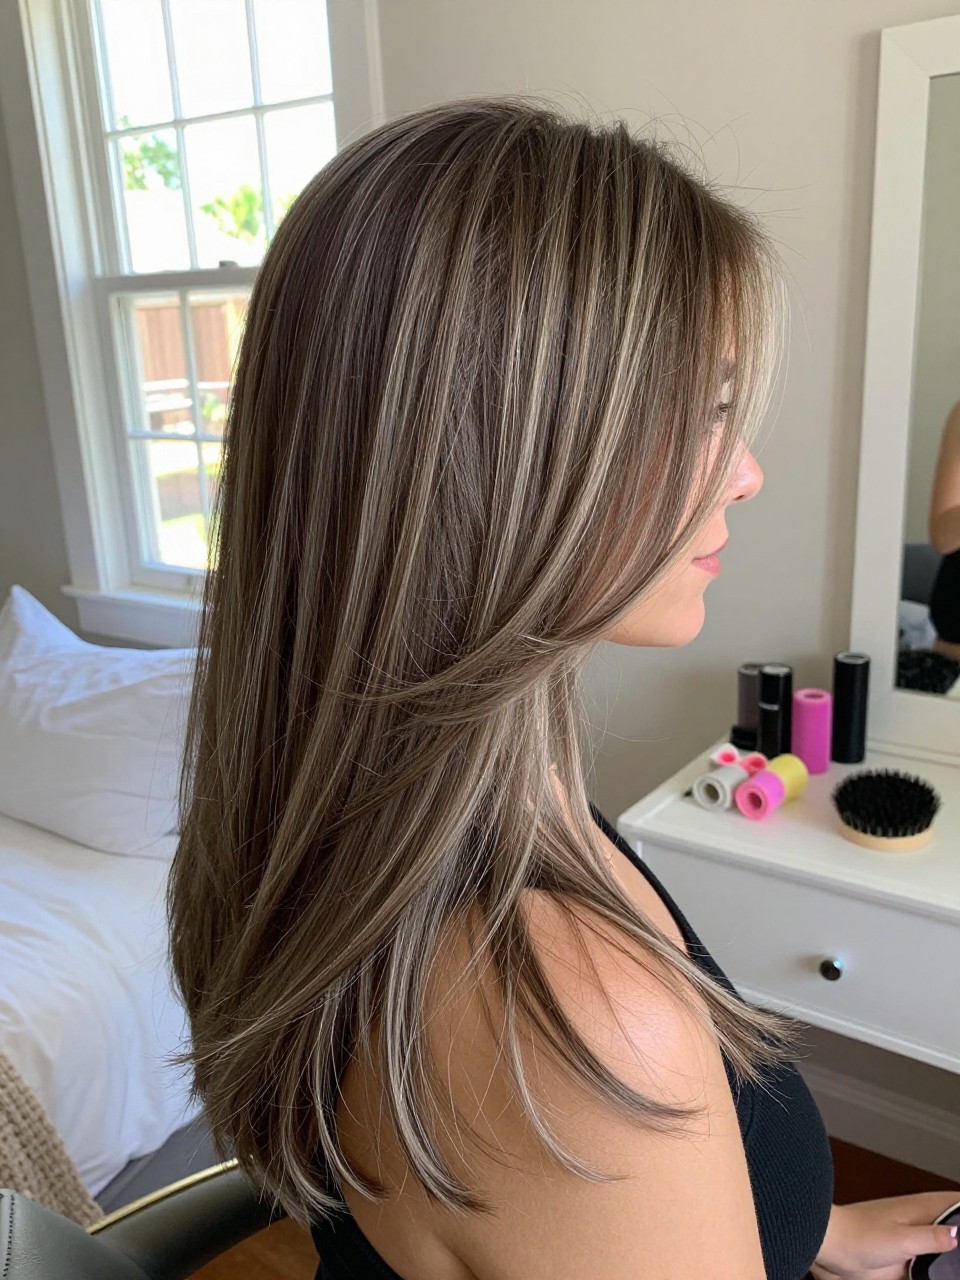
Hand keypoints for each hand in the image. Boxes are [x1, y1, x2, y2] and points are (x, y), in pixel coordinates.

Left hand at [810, 1192, 959, 1279]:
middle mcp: (920, 1224)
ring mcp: (913, 1244)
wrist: (831, 1248)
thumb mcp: (901, 1238)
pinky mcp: (905, 1262)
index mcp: (921, 1209)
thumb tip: (957, 1233)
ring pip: (943, 1252)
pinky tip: (943, 1276)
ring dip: (950, 1260)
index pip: (956, 1203)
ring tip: (954, 1267)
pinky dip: (936, 1273)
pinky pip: (928, 1270)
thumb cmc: (857, 1233)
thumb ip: (931, 1237)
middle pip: (953, 1228)